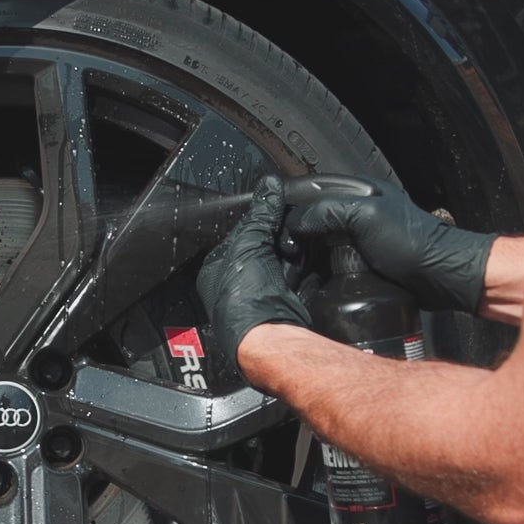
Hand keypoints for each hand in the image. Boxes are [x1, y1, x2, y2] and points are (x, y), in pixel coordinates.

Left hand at [196, 175, 309, 366]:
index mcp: (215, 272)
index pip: (238, 234)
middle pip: (261, 247)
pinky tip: (308, 263)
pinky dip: (304, 269)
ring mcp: (260, 296)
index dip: (257, 220)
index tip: (274, 207)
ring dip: (292, 252)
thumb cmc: (244, 301)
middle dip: (276, 237)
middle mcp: (235, 285)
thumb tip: (268, 188)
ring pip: (281, 262)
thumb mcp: (249, 243)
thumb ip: (260, 214)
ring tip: (296, 246)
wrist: (270, 336)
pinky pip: (297, 278)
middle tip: (287, 228)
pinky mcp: (284, 305)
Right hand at [282, 175, 496, 312]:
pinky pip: (331, 260)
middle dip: (293, 233)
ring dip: (304, 253)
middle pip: (311, 217)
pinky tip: (309, 277)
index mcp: (357, 190)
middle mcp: (356, 210)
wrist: (439, 277)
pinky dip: (318, 268)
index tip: (272, 225)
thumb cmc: (413, 243)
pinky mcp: (362, 259)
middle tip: (280, 250)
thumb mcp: (365, 217)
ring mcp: (359, 236)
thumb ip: (326, 211)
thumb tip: (295, 223)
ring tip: (290, 265)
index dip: (288, 206)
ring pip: (319, 241)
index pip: (310, 190)